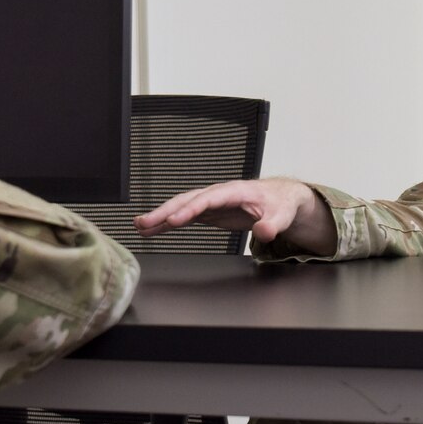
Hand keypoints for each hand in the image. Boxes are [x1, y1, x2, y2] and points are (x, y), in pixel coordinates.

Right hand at [134, 178, 337, 255]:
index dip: (190, 209)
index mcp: (234, 191)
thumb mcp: (283, 215)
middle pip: (186, 200)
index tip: (175, 220)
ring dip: (160, 216)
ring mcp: (211, 203)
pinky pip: (184, 217)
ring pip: (180, 207)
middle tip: (144, 222)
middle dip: (164, 211)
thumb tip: (265, 231)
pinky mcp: (209, 212)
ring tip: (139, 226)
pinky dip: (167, 223)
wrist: (281, 199)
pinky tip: (152, 230)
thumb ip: (273, 224)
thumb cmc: (281, 203)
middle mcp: (218, 194)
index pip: (207, 199)